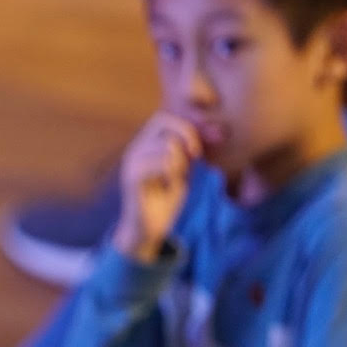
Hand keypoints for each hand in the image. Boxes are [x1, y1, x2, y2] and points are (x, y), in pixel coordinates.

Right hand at [113, 112, 201, 262]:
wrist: (147, 229)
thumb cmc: (165, 198)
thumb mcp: (183, 168)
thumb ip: (190, 150)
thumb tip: (215, 131)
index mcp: (144, 144)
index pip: (165, 117)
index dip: (188, 125)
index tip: (202, 146)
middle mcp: (135, 148)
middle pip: (162, 120)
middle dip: (187, 134)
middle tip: (196, 156)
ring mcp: (131, 162)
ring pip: (166, 143)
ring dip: (181, 159)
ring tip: (178, 175)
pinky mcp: (132, 178)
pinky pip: (161, 162)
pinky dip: (173, 172)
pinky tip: (169, 185)